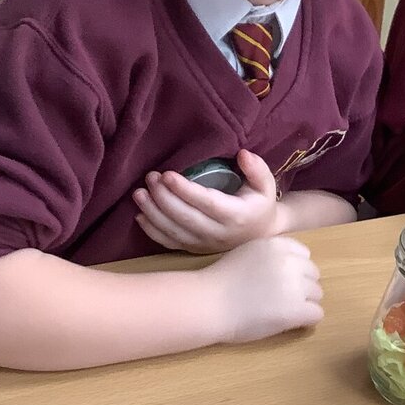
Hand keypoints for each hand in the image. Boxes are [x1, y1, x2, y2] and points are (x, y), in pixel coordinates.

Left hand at [134, 150, 284, 253]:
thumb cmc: (260, 204)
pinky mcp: (194, 250)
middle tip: (150, 178)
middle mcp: (218, 233)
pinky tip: (140, 215)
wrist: (261, 235)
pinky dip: (152, 231)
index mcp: (236, 216)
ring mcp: (204, 244)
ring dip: (153, 212)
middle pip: (185, 217)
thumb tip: (242, 154)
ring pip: (173, 231)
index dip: (185, 190)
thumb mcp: (265, 185)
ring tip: (139, 193)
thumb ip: (257, 168)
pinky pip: (170, 243)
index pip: (207, 203)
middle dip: (163, 197)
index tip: (167, 175)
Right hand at [201, 236, 323, 342]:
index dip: (294, 271)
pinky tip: (287, 323)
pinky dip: (305, 320)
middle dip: (301, 287)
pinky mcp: (296, 309)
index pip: (304, 256)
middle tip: (280, 300)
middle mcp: (290, 261)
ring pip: (317, 295)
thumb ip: (271, 255)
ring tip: (281, 312)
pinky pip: (316, 314)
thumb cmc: (221, 281)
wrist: (208, 304)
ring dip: (304, 304)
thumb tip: (292, 268)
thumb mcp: (248, 253)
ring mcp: (295, 285)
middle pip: (313, 276)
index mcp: (278, 245)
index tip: (279, 282)